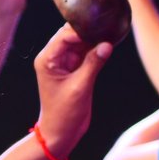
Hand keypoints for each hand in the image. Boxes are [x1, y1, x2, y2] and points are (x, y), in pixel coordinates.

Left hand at [32, 25, 113, 153]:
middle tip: (108, 27)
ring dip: (94, 40)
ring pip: (80, 43)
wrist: (61, 132)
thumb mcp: (80, 87)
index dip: (81, 30)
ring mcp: (63, 63)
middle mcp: (53, 58)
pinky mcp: (74, 70)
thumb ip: (93, 64)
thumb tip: (107, 44)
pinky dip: (96, 50)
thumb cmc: (64, 113)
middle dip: (88, 31)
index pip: (63, 36)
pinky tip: (109, 44)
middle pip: (71, 35)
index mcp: (46, 59)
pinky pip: (86, 54)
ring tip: (111, 33)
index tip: (100, 27)